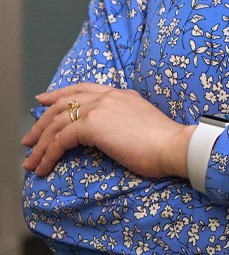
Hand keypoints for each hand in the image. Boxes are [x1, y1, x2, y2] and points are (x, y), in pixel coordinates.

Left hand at [22, 83, 193, 179]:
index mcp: (119, 94)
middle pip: (63, 103)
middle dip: (41, 122)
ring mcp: (100, 108)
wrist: (173, 145)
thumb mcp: (140, 122)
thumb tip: (108, 133)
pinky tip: (45, 166)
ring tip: (31, 160)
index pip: (81, 89)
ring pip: (57, 122)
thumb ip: (122, 120)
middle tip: (28, 139)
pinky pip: (61, 139)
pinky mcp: (94, 125)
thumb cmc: (163, 142)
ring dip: (40, 143)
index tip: (43, 101)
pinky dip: (48, 153)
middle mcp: (107, 96)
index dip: (58, 94)